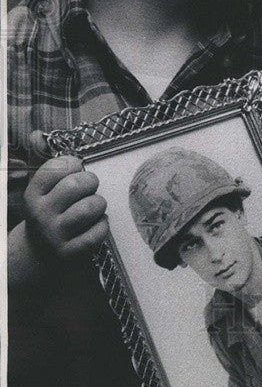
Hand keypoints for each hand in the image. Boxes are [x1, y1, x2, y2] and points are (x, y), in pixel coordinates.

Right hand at [22, 138, 107, 261]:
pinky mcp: (70, 252)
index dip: (73, 165)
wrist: (38, 252)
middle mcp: (41, 214)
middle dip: (90, 182)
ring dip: (98, 204)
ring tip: (92, 207)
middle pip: (77, 184)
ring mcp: (54, 235)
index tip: (74, 171)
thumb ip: (48, 163)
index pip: (56, 168)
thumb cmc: (50, 212)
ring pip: (91, 207)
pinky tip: (94, 224)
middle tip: (88, 188)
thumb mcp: (43, 189)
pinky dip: (102, 225)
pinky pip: (98, 232)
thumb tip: (35, 134)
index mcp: (33, 195)